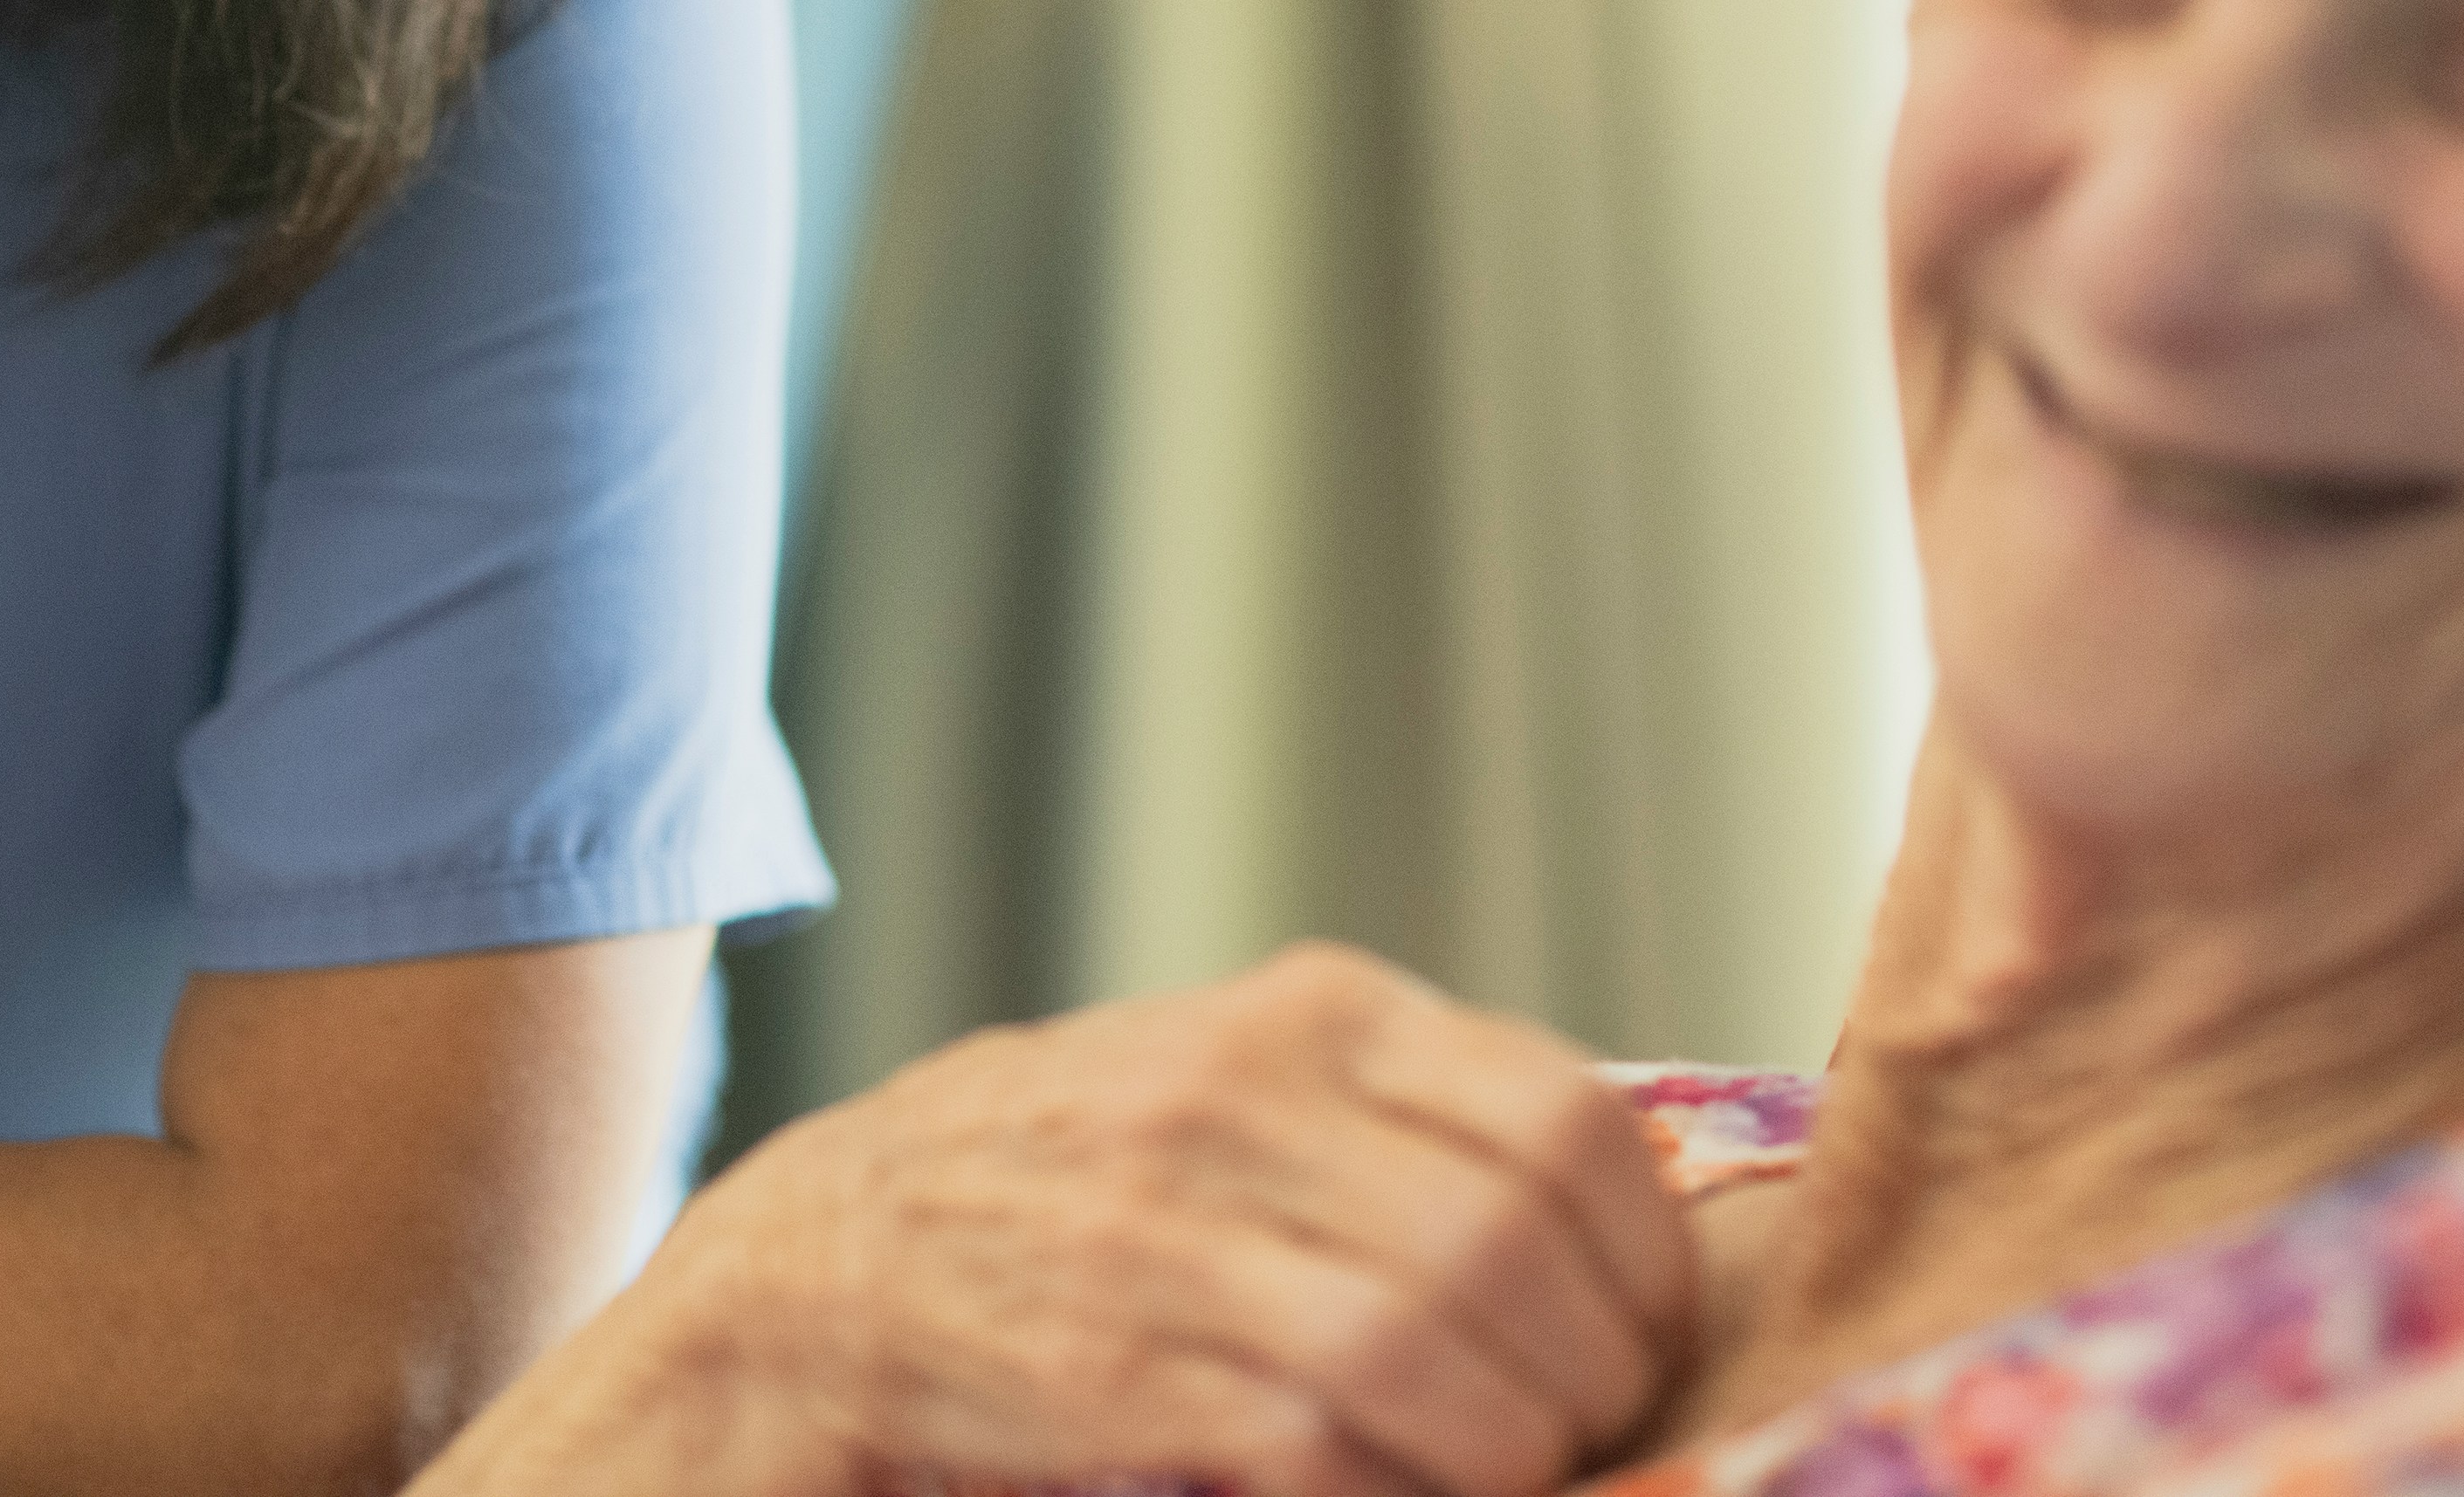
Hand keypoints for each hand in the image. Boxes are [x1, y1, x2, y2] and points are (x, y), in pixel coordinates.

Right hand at [591, 942, 1701, 1496]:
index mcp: (1311, 1013)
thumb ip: (1401, 1120)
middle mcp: (1244, 1094)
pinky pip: (1317, 1447)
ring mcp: (1169, 1226)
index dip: (1645, 1261)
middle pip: (1519, 1245)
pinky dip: (1388, 1492)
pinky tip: (1382, 1491)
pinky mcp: (1110, 1362)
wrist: (818, 1261)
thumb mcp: (1238, 1081)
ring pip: (1433, 1350)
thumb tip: (1619, 1220)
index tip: (1643, 1338)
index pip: (1569, 1119)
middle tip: (1585, 1433)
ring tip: (1500, 1475)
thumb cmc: (1069, 1181)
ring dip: (1504, 1452)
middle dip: (1589, 1375)